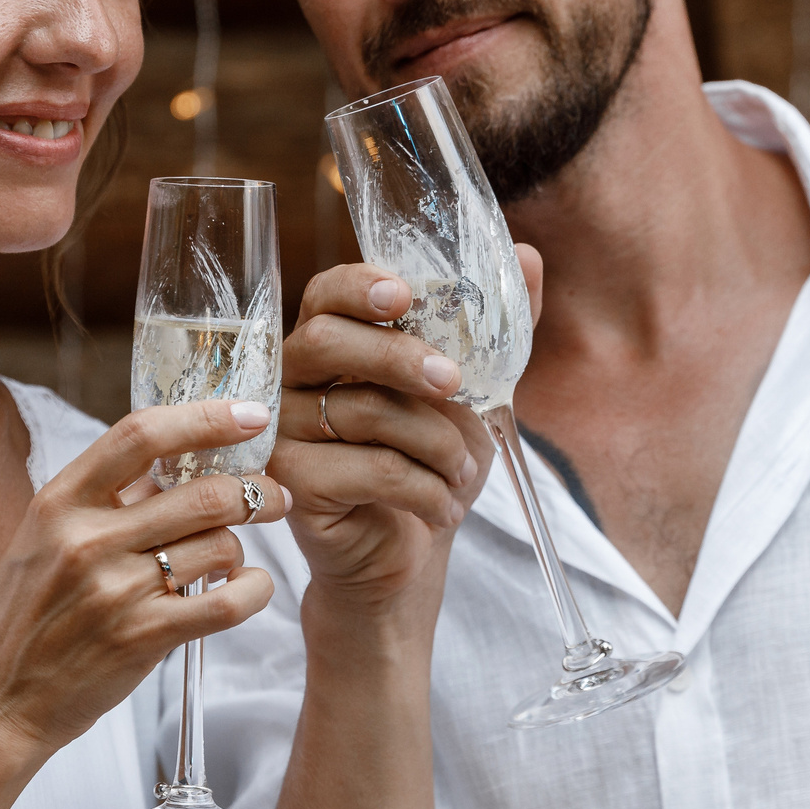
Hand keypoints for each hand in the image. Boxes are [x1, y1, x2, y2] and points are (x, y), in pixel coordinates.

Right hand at [0, 399, 286, 755]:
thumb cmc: (26, 616)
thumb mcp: (45, 539)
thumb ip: (108, 499)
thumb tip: (179, 460)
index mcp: (59, 501)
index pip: (142, 434)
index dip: (207, 418)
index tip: (251, 416)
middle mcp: (86, 539)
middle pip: (202, 493)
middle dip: (255, 491)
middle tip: (273, 496)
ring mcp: (115, 590)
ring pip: (218, 545)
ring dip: (240, 549)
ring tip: (230, 560)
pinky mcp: (142, 638)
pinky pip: (226, 602)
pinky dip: (253, 590)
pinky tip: (248, 587)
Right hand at [271, 249, 540, 611]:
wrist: (412, 553)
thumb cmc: (431, 463)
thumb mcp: (475, 393)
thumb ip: (497, 327)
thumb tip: (527, 255)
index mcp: (330, 343)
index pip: (326, 293)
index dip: (359, 286)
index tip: (405, 295)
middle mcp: (292, 380)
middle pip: (328, 341)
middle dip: (400, 356)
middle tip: (454, 384)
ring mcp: (282, 433)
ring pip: (362, 410)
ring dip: (435, 442)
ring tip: (464, 471)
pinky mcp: (291, 485)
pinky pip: (367, 470)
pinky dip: (424, 488)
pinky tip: (445, 507)